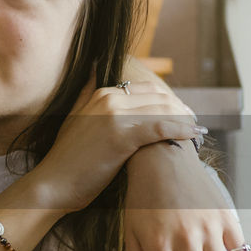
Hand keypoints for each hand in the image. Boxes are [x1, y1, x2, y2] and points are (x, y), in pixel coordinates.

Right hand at [30, 81, 204, 211]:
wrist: (53, 184)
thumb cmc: (67, 160)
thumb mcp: (75, 118)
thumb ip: (86, 92)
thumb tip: (93, 66)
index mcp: (100, 94)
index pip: (147, 89)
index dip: (169, 101)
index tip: (182, 114)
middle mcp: (108, 98)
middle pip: (159, 97)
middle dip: (181, 109)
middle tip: (195, 123)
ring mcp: (114, 115)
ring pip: (163, 110)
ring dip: (185, 120)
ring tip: (197, 131)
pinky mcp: (121, 135)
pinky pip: (160, 127)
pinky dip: (180, 130)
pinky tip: (193, 137)